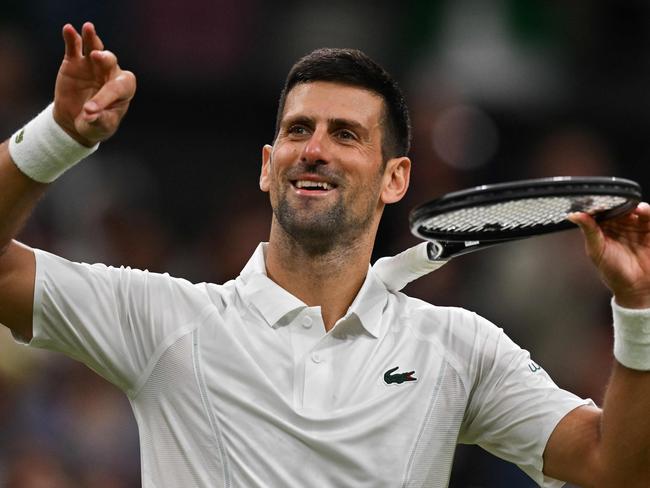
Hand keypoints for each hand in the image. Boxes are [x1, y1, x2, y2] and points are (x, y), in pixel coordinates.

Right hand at [53, 22, 135, 146]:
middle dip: (104, 59)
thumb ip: (99, 121)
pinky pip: (74, 47)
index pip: (118, 88)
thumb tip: (91, 115)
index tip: (89, 111)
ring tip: (88, 28)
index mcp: (123, 90)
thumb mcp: (100, 128)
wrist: (77, 120)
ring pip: (95, 48)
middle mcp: (110, 74)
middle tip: (96, 57)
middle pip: (111, 62)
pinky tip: (68, 29)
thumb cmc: (96, 125)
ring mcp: (92, 65)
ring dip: (92, 38)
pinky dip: (71, 37)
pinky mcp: (74, 62)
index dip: (106, 97)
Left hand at [569, 202, 649, 307]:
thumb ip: (589, 231)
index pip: (599, 210)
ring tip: (629, 206)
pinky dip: (646, 211)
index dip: (597, 204)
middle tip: (613, 197)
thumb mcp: (597, 250)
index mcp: (602, 228)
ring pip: (633, 208)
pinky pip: (648, 215)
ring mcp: (635, 225)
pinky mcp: (649, 228)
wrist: (636, 287)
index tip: (594, 198)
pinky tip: (641, 210)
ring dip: (632, 204)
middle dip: (616, 201)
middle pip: (617, 206)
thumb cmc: (613, 271)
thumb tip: (574, 215)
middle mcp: (618, 224)